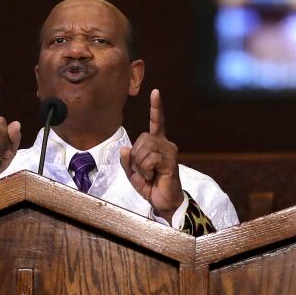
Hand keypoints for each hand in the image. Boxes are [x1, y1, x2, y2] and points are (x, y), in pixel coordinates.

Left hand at [120, 89, 182, 221]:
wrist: (164, 202)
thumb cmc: (151, 186)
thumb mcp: (133, 174)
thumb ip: (127, 161)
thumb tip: (124, 148)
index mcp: (157, 144)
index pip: (156, 122)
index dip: (156, 108)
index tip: (155, 92)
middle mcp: (166, 144)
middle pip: (142, 139)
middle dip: (135, 156)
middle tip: (142, 171)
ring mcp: (169, 151)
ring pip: (145, 149)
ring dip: (140, 165)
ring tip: (149, 175)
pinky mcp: (170, 161)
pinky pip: (150, 159)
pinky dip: (146, 170)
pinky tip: (153, 177)